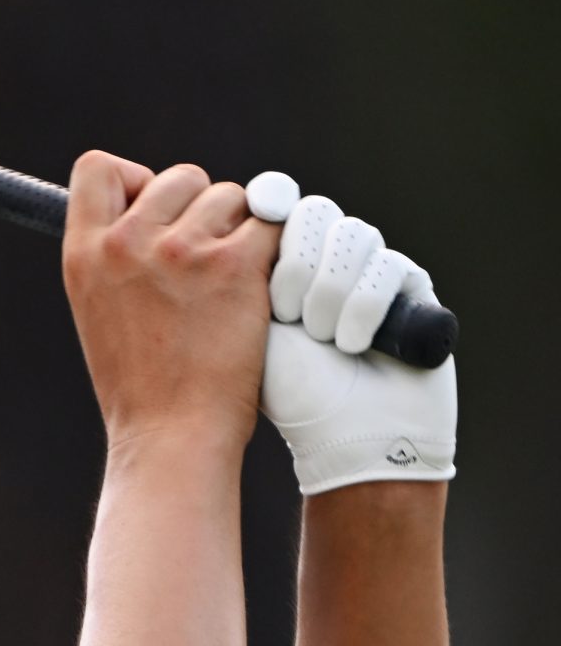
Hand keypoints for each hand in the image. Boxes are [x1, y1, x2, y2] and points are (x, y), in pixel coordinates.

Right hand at [63, 153, 281, 454]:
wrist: (171, 434)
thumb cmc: (141, 383)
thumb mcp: (99, 309)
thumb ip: (117, 256)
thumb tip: (157, 206)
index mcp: (83, 253)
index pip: (98, 167)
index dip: (136, 180)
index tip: (155, 214)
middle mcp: (125, 243)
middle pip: (180, 176)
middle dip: (201, 207)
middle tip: (206, 258)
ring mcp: (178, 252)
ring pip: (231, 196)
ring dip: (241, 230)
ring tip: (231, 283)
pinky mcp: (232, 267)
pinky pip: (271, 225)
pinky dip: (276, 251)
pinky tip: (261, 288)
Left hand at [248, 173, 456, 494]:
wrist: (345, 437)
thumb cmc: (289, 391)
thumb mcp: (249, 326)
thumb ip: (239, 271)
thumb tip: (233, 212)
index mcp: (284, 263)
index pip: (280, 209)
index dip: (270, 214)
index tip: (257, 232)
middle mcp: (328, 260)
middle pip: (316, 213)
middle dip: (299, 262)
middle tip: (286, 313)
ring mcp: (372, 270)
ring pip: (353, 236)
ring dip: (329, 290)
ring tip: (319, 338)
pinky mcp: (412, 288)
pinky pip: (389, 266)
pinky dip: (363, 307)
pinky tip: (349, 344)